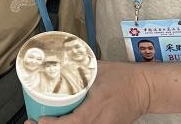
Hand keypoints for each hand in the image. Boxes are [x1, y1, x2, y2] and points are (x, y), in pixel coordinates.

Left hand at [33, 62, 149, 123]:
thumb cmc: (125, 78)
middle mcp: (101, 122)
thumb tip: (59, 63)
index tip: (40, 120)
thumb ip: (79, 68)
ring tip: (45, 123)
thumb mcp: (99, 69)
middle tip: (34, 123)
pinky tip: (62, 123)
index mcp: (98, 106)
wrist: (146, 89)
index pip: (74, 122)